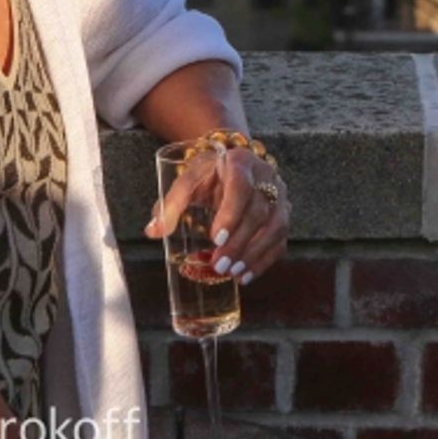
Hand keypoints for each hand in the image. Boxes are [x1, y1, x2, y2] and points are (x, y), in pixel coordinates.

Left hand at [146, 147, 289, 284]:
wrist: (233, 162)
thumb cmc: (208, 173)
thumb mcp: (188, 180)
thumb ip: (171, 204)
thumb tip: (153, 231)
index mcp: (240, 163)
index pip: (241, 187)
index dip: (231, 213)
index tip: (216, 239)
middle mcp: (266, 176)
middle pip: (259, 211)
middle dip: (240, 241)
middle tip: (219, 264)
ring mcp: (279, 195)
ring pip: (276, 226)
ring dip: (254, 253)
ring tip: (232, 273)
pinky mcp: (284, 212)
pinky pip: (281, 239)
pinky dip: (265, 260)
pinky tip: (246, 275)